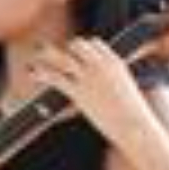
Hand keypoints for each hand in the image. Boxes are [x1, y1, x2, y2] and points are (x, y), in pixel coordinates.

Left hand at [42, 37, 162, 157]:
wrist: (135, 126)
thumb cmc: (133, 113)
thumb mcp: (126, 89)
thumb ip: (113, 81)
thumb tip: (107, 85)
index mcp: (115, 63)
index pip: (95, 44)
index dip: (83, 49)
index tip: (75, 54)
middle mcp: (101, 65)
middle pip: (78, 46)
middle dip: (66, 50)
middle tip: (54, 55)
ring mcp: (89, 77)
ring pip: (63, 57)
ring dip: (49, 55)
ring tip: (37, 55)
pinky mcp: (78, 92)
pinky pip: (54, 77)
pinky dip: (41, 74)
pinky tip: (33, 74)